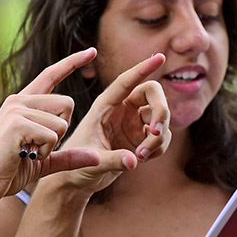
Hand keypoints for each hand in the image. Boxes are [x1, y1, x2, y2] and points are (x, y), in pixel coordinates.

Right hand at [0, 48, 101, 205]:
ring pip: (61, 122)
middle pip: (67, 103)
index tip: (91, 50)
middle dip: (61, 131)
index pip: (51, 75)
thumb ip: (68, 156)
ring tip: (26, 153)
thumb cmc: (4, 172)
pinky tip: (23, 156)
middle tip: (36, 148)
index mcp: (22, 103)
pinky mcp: (16, 123)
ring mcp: (16, 109)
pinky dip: (44, 152)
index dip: (72, 62)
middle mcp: (19, 100)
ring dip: (51, 145)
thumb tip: (98, 157)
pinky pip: (52, 135)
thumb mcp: (42, 162)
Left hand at [57, 53, 169, 194]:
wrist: (75, 180)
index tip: (160, 57)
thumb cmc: (74, 165)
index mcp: (105, 105)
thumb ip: (113, 159)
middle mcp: (122, 109)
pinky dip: (158, 147)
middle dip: (160, 111)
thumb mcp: (91, 161)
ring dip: (159, 137)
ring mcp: (133, 123)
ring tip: (142, 156)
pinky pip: (161, 136)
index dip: (143, 68)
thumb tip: (134, 161)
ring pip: (160, 117)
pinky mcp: (140, 138)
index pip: (127, 81)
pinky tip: (142, 159)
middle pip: (152, 94)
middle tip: (155, 132)